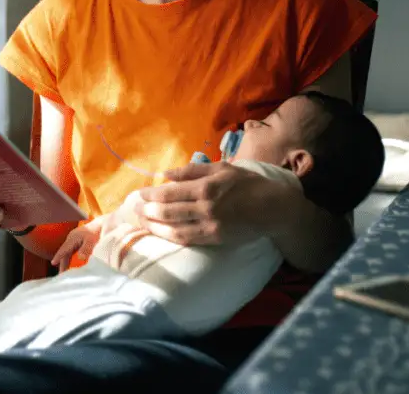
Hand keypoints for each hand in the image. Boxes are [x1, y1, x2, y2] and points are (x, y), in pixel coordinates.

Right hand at [51, 221, 101, 270]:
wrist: (101, 224)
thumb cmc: (96, 232)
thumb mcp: (91, 240)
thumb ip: (86, 249)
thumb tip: (80, 257)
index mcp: (72, 238)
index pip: (64, 249)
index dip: (58, 256)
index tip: (53, 263)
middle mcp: (71, 238)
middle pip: (64, 252)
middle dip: (62, 263)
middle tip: (61, 274)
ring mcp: (74, 239)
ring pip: (67, 252)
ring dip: (65, 262)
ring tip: (64, 272)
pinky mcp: (77, 241)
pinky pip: (71, 252)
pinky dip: (69, 258)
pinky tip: (70, 265)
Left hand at [134, 161, 277, 245]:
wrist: (273, 208)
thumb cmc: (247, 183)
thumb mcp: (221, 168)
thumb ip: (192, 171)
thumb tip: (165, 174)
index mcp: (207, 187)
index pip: (170, 193)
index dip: (151, 195)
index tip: (139, 194)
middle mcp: (206, 208)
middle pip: (168, 212)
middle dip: (147, 211)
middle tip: (135, 209)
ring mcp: (210, 226)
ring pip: (174, 228)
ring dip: (154, 226)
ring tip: (141, 222)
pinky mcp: (215, 239)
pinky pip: (187, 239)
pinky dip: (170, 236)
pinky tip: (159, 233)